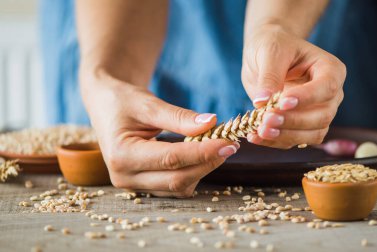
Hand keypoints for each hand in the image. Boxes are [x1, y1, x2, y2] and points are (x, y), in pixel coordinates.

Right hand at [81, 71, 238, 196]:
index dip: (203, 151)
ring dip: (202, 169)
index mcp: (121, 155)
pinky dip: (192, 173)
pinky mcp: (143, 185)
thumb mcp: (148, 103)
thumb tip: (211, 123)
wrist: (105, 106)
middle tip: (230, 144)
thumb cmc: (122, 101)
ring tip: (217, 147)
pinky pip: (174, 187)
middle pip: (177, 179)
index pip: (171, 158)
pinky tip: (201, 155)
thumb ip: (179, 116)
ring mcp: (133, 185)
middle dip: (207, 163)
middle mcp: (124, 177)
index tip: (227, 141)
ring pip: (178, 187)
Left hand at [241, 24, 345, 148]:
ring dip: (285, 136)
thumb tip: (263, 102)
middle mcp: (329, 95)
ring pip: (311, 134)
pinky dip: (274, 141)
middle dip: (293, 121)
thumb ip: (269, 76)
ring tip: (259, 132)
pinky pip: (293, 140)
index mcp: (330, 70)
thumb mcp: (270, 52)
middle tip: (266, 120)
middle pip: (321, 116)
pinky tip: (255, 137)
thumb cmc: (273, 46)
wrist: (264, 56)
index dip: (306, 98)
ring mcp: (317, 113)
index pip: (326, 88)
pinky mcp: (300, 126)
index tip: (282, 102)